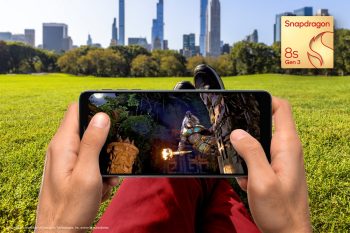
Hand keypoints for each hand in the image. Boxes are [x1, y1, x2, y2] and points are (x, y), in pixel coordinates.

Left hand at [35, 103, 117, 231]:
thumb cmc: (71, 208)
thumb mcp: (87, 174)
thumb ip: (93, 143)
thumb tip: (101, 116)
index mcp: (62, 144)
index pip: (75, 110)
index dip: (93, 107)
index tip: (113, 112)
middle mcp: (61, 149)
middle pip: (86, 128)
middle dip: (105, 138)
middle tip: (117, 152)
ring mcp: (65, 160)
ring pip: (91, 147)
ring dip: (104, 158)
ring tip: (109, 176)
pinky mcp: (70, 171)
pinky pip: (89, 162)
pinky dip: (100, 170)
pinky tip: (104, 185)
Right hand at [230, 97, 310, 232]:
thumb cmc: (279, 211)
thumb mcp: (261, 180)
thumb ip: (250, 152)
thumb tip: (237, 132)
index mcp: (287, 145)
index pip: (281, 108)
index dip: (264, 99)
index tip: (244, 102)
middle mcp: (286, 149)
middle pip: (267, 122)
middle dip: (247, 124)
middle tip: (228, 130)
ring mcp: (281, 160)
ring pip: (259, 141)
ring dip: (244, 148)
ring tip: (233, 157)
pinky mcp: (275, 171)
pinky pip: (258, 157)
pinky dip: (247, 163)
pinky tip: (243, 178)